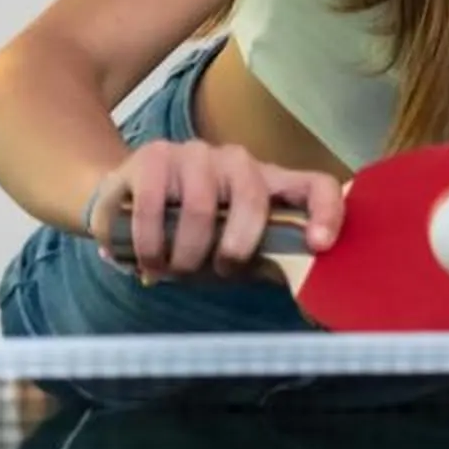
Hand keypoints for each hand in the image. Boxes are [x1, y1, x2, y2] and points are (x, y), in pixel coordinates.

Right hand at [85, 141, 345, 281]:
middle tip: (216, 271)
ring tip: (172, 270)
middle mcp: (237, 161)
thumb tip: (302, 294)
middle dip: (234, 248)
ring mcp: (194, 154)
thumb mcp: (229, 253)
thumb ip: (263, 263)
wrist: (122, 205)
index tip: (318, 245)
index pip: (314, 185)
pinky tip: (145, 259)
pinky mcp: (153, 157)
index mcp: (268, 184)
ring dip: (185, 253)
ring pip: (201, 207)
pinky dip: (150, 244)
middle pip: (252, 197)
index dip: (325, 212)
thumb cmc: (188, 237)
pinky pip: (154, 206)